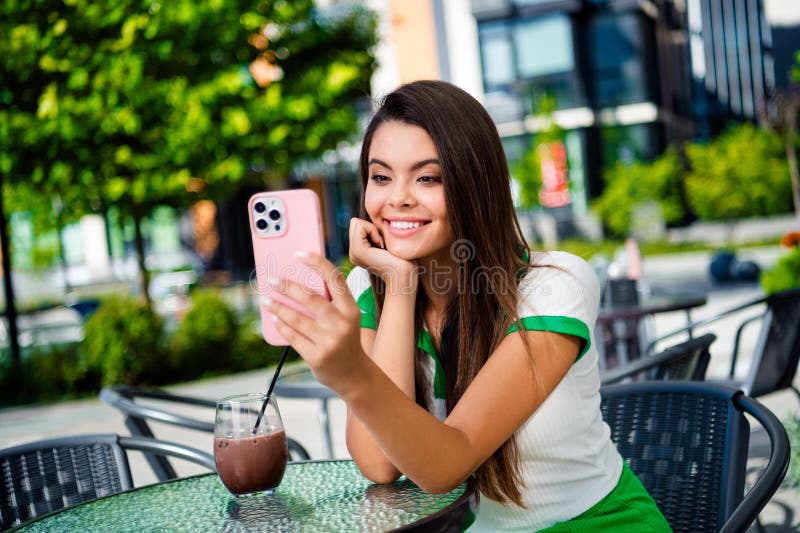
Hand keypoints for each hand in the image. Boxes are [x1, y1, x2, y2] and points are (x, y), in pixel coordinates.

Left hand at [264, 252, 365, 392]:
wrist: (353, 374)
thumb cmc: (345, 339)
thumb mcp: (347, 318)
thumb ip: (330, 302)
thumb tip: (297, 282)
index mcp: (351, 309)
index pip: (335, 279)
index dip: (317, 263)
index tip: (298, 254)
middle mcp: (342, 324)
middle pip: (310, 298)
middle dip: (287, 286)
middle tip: (272, 279)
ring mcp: (329, 342)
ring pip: (296, 318)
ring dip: (277, 307)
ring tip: (266, 300)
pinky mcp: (317, 357)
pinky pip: (293, 337)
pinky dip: (280, 325)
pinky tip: (274, 317)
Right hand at [349, 218, 416, 293]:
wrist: (404, 275)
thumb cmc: (402, 259)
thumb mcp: (387, 243)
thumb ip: (377, 234)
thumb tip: (378, 220)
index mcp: (358, 252)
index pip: (357, 224)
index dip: (372, 227)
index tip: (382, 242)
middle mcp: (353, 254)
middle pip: (354, 222)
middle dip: (370, 227)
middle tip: (381, 244)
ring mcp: (353, 253)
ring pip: (356, 222)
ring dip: (373, 230)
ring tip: (381, 246)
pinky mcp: (357, 251)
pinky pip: (361, 226)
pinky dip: (373, 231)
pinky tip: (380, 246)